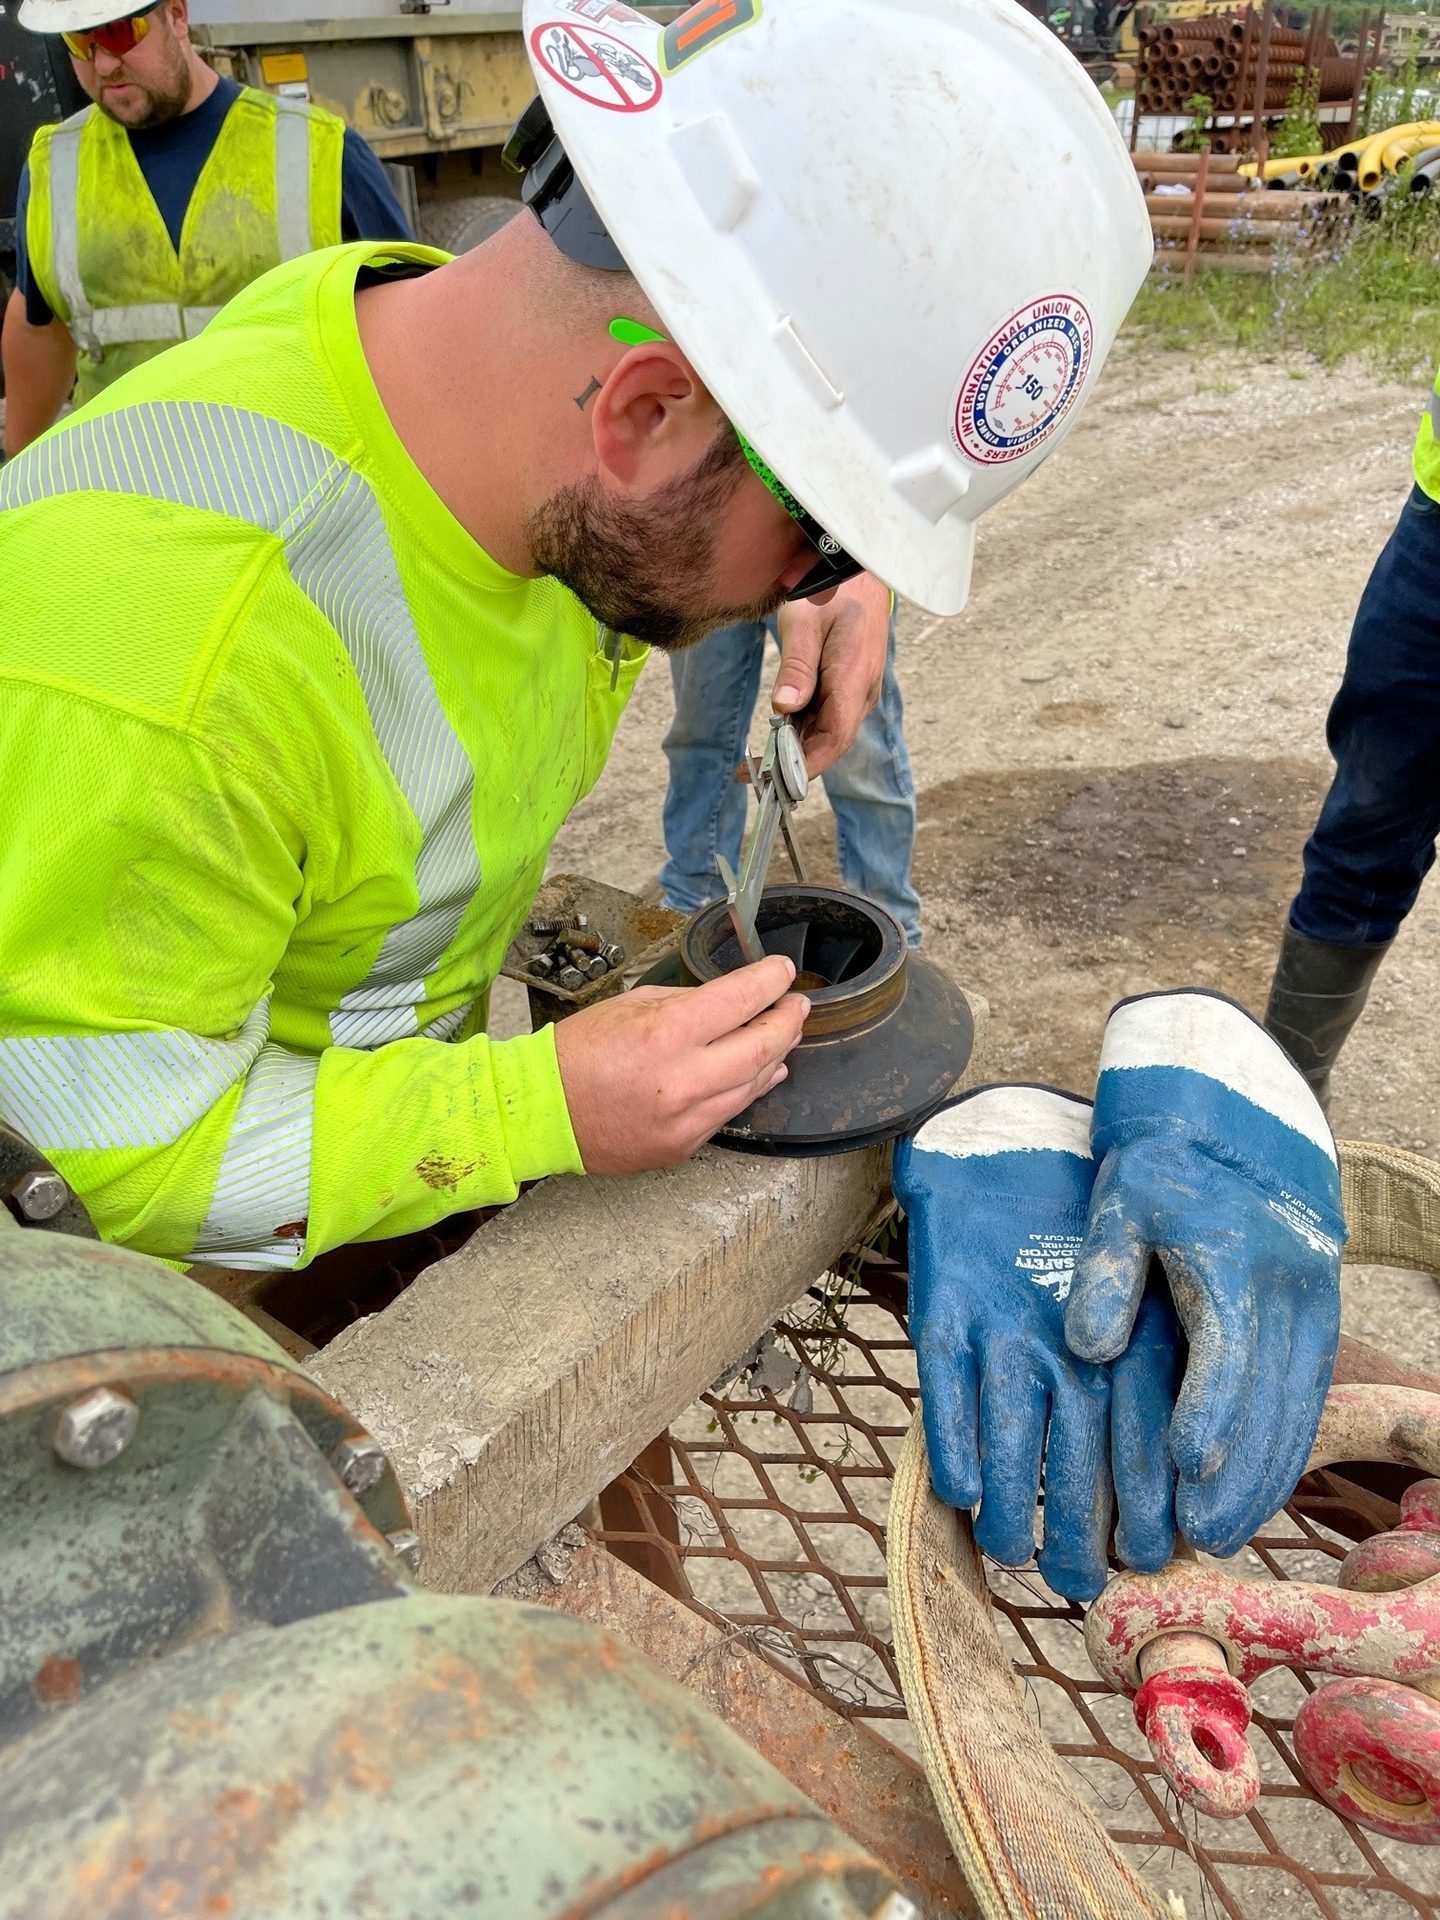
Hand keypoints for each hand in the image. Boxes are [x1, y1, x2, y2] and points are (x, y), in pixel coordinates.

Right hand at [554, 956, 808, 1175]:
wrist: (541, 1113)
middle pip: (763, 1046)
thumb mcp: (630, 1006)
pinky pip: (730, 1112)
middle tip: (798, 1005)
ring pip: (754, 1084)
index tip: (782, 971)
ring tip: (784, 1035)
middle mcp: (684, 1079)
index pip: (741, 999)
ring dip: (776, 1055)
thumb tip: (729, 1004)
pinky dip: (750, 1087)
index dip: (771, 980)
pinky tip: (761, 1073)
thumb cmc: (578, 1053)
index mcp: (667, 1033)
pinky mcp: (684, 1146)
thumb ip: (686, 1003)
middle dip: (788, 1020)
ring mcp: (687, 1119)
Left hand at [771, 572, 890, 777]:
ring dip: (795, 750)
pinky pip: (827, 718)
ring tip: (755, 763)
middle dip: (793, 764)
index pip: (835, 738)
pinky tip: (776, 736)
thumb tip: (785, 708)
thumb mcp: (804, 624)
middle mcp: (862, 692)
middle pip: (830, 742)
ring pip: (827, 733)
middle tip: (749, 774)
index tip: (773, 779)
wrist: (857, 571)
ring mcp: (858, 692)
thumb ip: (796, 667)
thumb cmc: (828, 591)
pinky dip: (802, 732)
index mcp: (854, 678)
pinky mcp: (849, 689)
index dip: (805, 765)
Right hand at [893, 1085, 1181, 1602]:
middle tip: (1078, 1581)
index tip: (1144, 1560)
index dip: (1143, 1512)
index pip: (1146, 1443)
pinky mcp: (945, 1315)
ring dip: (1011, 1512)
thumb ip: (1154, 1390)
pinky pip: (947, 1400)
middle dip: (1080, 1535)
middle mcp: (1073, 1337)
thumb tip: (1170, 1499)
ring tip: (1014, 1555)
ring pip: (1009, 1442)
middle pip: (1078, 1459)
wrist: (1004, 1160)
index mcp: (1133, 1334)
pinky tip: (961, 1495)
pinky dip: (954, 1454)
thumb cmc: (1084, 1256)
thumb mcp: (1139, 1305)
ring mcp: (1004, 1327)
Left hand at [1065, 990, 1345, 1557]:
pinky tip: (1255, 1492)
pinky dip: (1283, 1449)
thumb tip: (1087, 1346)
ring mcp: (1313, 1305)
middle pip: (1268, 1396)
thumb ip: (1104, 1271)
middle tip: (1198, 1534)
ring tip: (1223, 1533)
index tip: (1186, 1465)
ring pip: (1295, 1407)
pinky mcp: (1319, 1318)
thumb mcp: (1121, 1198)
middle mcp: (1287, 1289)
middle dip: (1236, 1472)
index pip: (1227, 1348)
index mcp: (1232, 1257)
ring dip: (1263, 1474)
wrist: (1243, 1119)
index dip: (1209, 1409)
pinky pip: (1308, 1397)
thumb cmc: (1163, 1162)